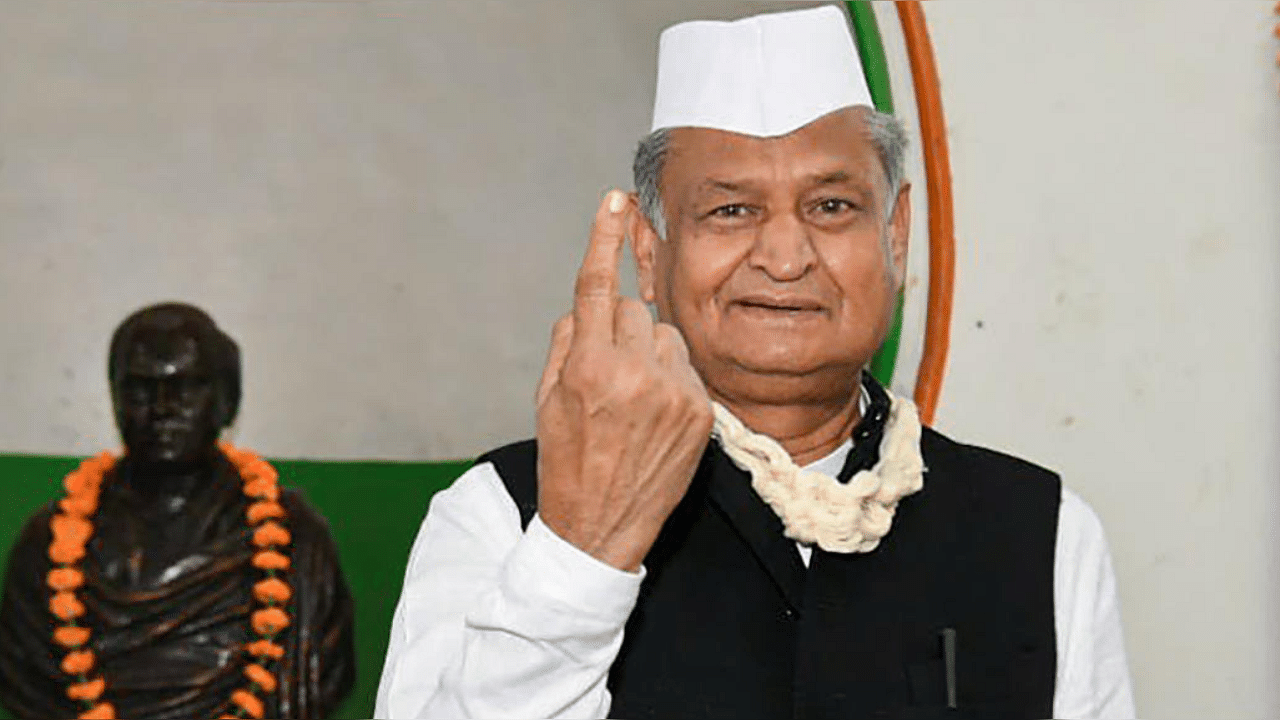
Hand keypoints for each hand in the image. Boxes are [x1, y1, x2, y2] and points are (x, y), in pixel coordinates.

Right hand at [534, 190, 713, 572]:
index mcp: (588, 368)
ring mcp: (673, 393)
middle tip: (608, 372)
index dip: (603, 239)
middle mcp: (634, 374)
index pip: (597, 286)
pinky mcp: (701, 411)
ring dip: (650, 352)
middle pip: (633, 310)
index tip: (615, 200)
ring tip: (634, 400)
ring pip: (665, 335)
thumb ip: (567, 342)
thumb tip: (588, 302)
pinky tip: (656, 415)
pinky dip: (672, 379)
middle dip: (619, 328)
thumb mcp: (547, 400)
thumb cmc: (567, 462)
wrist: (601, 529)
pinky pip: (687, 366)